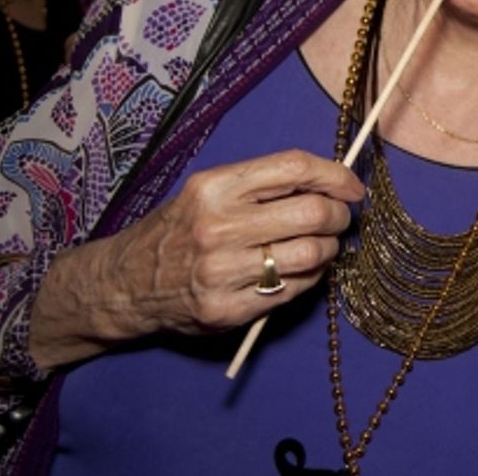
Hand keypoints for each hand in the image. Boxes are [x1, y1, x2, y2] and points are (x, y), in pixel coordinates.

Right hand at [28, 150, 363, 369]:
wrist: (124, 283)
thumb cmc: (179, 229)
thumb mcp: (209, 191)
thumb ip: (263, 184)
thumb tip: (331, 182)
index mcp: (215, 187)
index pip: (294, 168)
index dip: (335, 175)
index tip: (353, 187)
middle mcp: (218, 227)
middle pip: (312, 212)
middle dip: (339, 215)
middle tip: (339, 220)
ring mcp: (222, 271)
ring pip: (311, 253)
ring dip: (329, 249)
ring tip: (320, 246)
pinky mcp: (227, 310)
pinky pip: (294, 289)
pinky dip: (310, 278)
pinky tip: (299, 271)